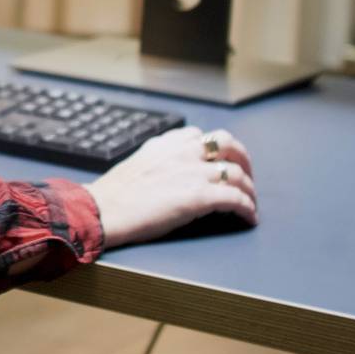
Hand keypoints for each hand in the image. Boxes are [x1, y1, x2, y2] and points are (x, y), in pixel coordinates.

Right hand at [84, 126, 256, 248]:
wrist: (104, 210)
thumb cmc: (114, 195)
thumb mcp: (137, 163)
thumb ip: (158, 161)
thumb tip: (169, 173)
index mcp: (167, 144)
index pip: (200, 136)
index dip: (216, 149)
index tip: (220, 161)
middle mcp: (184, 153)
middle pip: (228, 144)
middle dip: (243, 159)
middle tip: (246, 177)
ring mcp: (194, 173)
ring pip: (238, 173)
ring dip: (249, 189)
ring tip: (250, 202)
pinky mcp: (199, 197)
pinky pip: (235, 199)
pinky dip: (247, 208)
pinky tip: (249, 217)